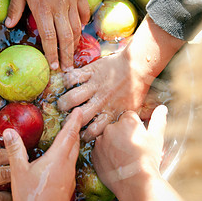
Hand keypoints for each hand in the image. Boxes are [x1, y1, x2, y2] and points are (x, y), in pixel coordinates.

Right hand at [1, 108, 82, 200]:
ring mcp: (69, 179)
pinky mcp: (68, 189)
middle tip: (76, 120)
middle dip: (75, 130)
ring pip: (74, 156)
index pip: (69, 135)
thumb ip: (15, 150)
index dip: (74, 121)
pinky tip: (61, 162)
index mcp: (57, 160)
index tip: (80, 110)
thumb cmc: (27, 199)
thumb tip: (9, 132)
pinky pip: (71, 168)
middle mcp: (67, 168)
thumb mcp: (18, 171)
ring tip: (69, 137)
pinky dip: (69, 158)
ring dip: (73, 144)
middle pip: (75, 144)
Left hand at [5, 0, 89, 70]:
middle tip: (67, 69)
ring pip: (76, 29)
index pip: (49, 38)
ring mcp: (72, 2)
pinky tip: (80, 30)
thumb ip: (15, 7)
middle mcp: (59, 9)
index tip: (52, 67)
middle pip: (65, 38)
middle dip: (66, 56)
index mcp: (42, 9)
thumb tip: (8, 25)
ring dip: (75, 44)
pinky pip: (84, 13)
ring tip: (73, 55)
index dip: (51, 54)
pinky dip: (83, 23)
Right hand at [58, 16, 184, 140]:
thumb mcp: (131, 109)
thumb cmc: (135, 88)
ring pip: (72, 97)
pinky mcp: (91, 71)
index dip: (84, 135)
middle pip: (79, 116)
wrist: (139, 65)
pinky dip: (67, 81)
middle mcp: (101, 101)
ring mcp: (95, 86)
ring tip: (63, 104)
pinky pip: (73, 77)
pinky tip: (68, 84)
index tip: (80, 133)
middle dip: (69, 120)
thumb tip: (113, 133)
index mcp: (111, 112)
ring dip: (64, 102)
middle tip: (66, 119)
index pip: (93, 130)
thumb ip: (120, 121)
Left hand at [91, 105, 166, 195]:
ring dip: (112, 143)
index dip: (135, 127)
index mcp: (126, 122)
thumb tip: (162, 108)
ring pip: (107, 138)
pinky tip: (115, 162)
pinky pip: (99, 150)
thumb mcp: (156, 138)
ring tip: (123, 157)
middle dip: (123, 134)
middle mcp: (110, 129)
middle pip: (116, 126)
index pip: (129, 116)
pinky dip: (105, 154)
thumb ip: (158, 120)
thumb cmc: (148, 160)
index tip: (138, 137)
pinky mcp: (94, 155)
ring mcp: (100, 142)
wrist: (136, 184)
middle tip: (132, 148)